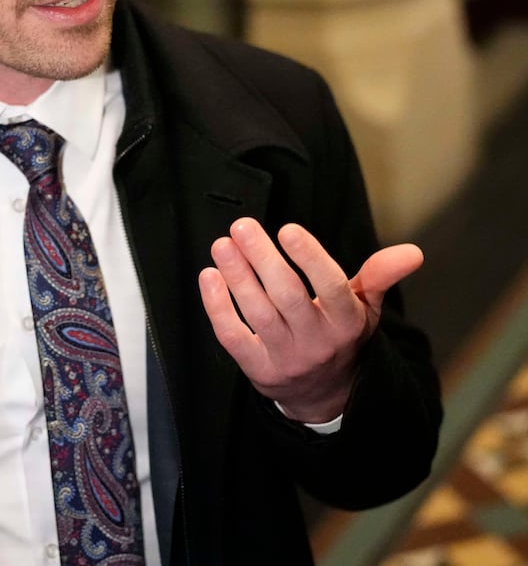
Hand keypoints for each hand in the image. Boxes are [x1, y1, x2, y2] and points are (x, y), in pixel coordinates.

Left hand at [197, 217, 422, 423]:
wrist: (324, 396)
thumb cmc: (340, 335)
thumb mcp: (365, 309)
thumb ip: (378, 277)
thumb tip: (413, 251)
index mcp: (347, 323)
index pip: (331, 288)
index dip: (311, 259)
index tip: (288, 229)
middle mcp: (318, 341)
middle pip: (288, 297)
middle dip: (264, 259)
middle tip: (242, 226)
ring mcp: (286, 358)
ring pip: (259, 314)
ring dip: (238, 277)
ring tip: (223, 245)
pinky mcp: (258, 369)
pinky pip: (233, 336)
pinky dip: (218, 306)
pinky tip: (209, 276)